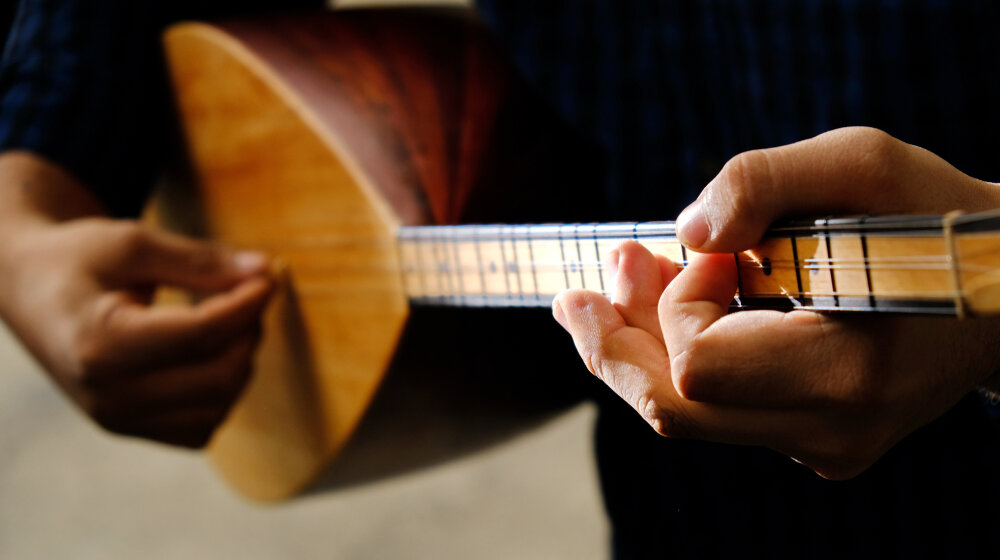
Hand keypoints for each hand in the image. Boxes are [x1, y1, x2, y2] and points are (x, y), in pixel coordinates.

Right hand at [0, 152, 272, 447]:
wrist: (28, 290)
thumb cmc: (78, 258)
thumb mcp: (132, 242)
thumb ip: (200, 260)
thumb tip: (266, 271)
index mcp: (99, 344)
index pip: (202, 335)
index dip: (248, 305)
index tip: (268, 276)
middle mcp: (106, 394)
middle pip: (218, 378)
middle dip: (248, 334)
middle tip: (248, 295)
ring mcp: (116, 419)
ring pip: (217, 408)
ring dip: (240, 363)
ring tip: (227, 319)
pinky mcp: (128, 428)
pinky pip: (201, 428)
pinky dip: (220, 393)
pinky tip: (209, 353)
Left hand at [553, 127, 999, 478]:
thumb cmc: (937, 222)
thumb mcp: (861, 166)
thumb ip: (765, 181)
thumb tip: (686, 230)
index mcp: (847, 373)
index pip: (702, 364)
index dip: (680, 303)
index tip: (714, 250)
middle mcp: (829, 428)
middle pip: (674, 407)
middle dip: (612, 345)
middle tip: (574, 297)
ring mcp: (819, 443)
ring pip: (687, 413)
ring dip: (639, 346)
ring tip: (620, 280)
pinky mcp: (812, 439)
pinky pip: (718, 407)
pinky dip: (681, 356)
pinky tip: (675, 304)